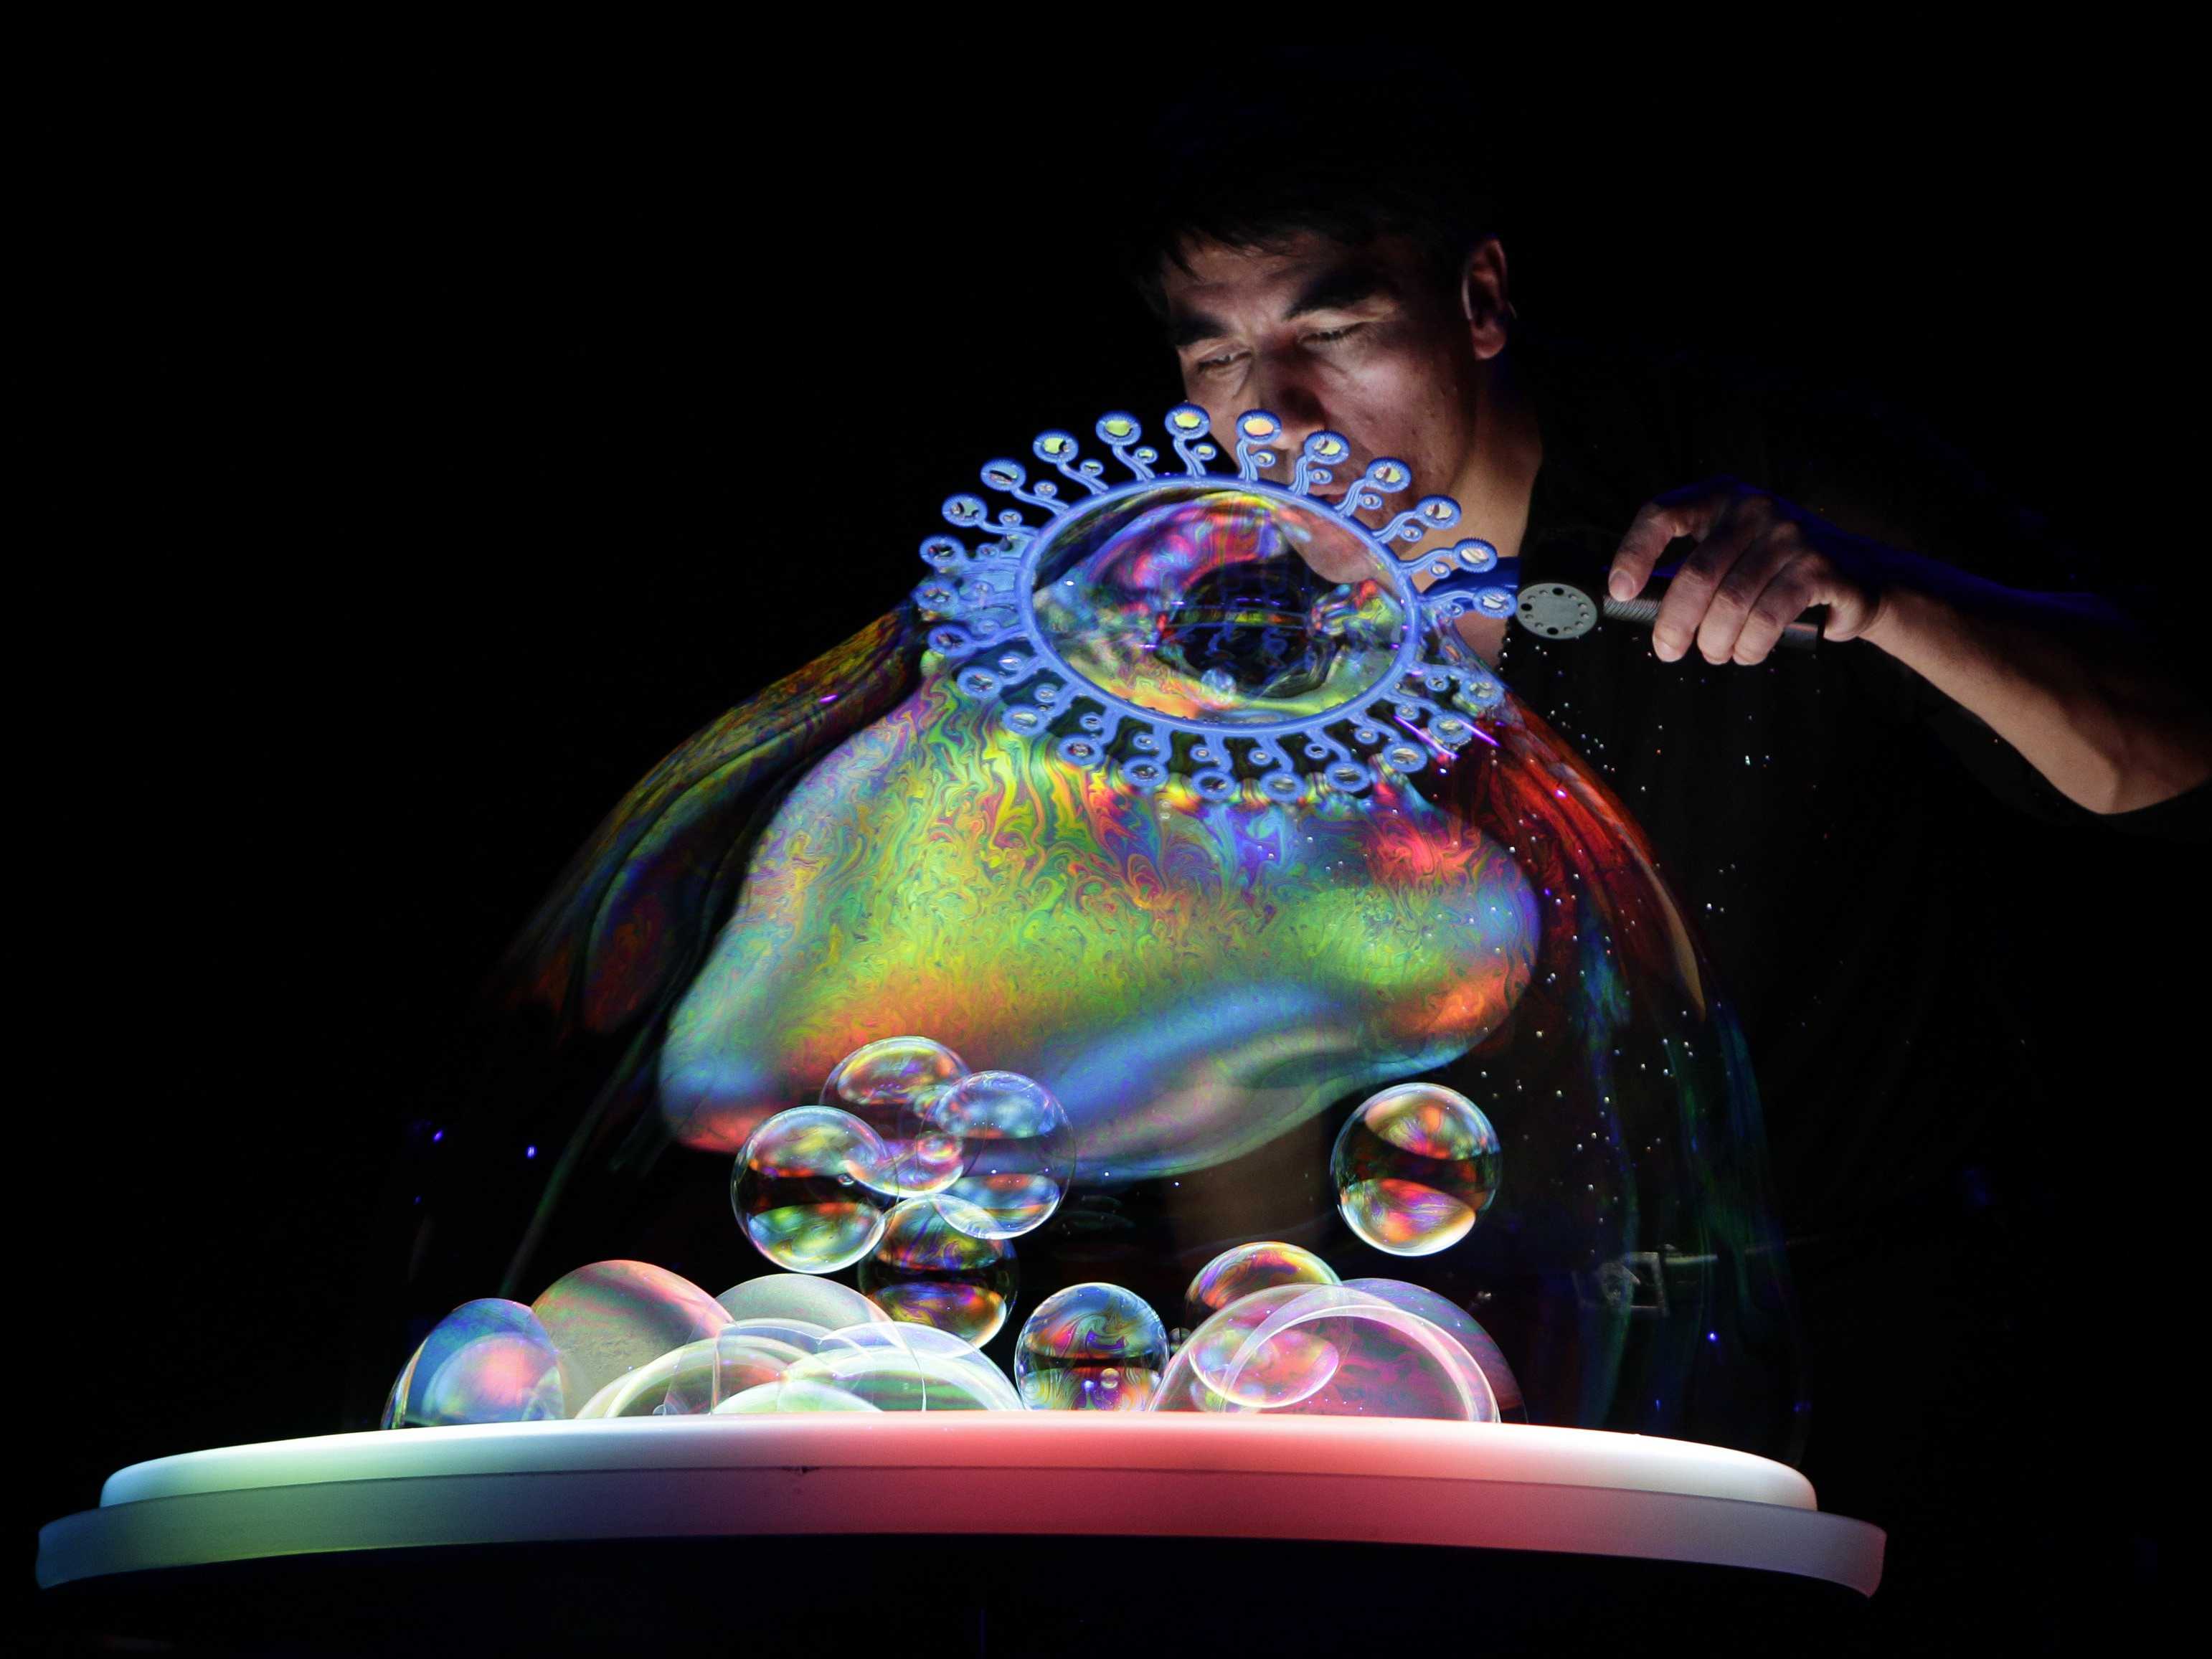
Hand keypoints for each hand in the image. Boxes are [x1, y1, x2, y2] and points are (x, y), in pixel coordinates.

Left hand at [1608, 477, 1893, 664]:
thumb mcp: (1729, 551)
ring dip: (1715, 641)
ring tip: (1716, 653)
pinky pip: (1767, 616)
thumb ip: (1687, 567)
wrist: (1859, 574)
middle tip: (1668, 651)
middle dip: (1674, 622)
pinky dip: (1749, 645)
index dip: (1634, 553)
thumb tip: (1631, 604)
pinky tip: (1745, 653)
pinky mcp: (1818, 566)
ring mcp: (1789, 533)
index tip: (1620, 592)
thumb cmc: (1774, 571)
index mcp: (1720, 497)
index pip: (1662, 513)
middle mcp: (1753, 507)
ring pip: (1731, 602)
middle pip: (1695, 573)